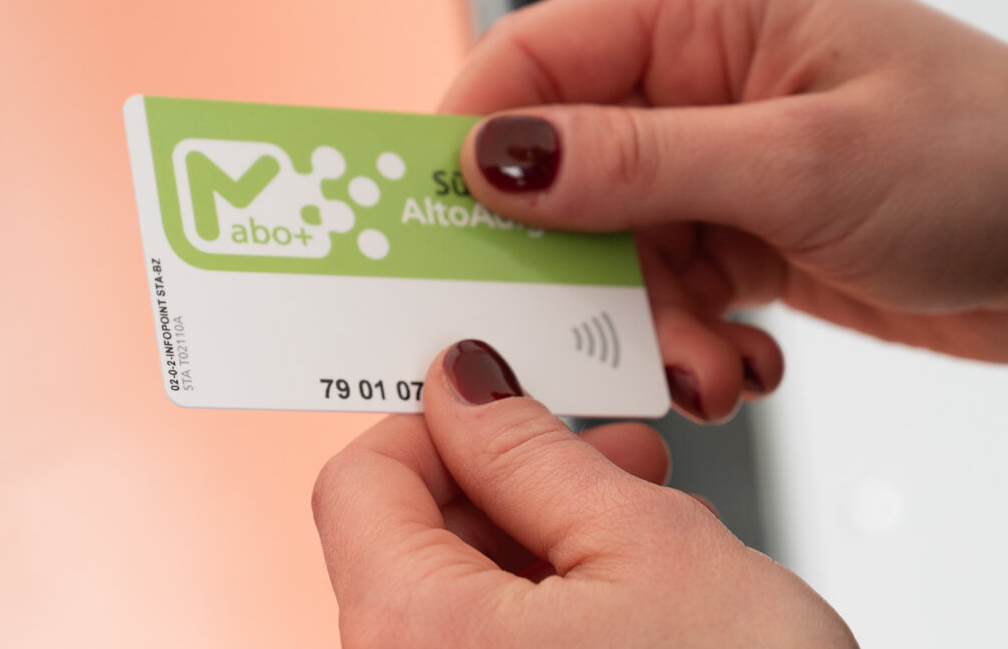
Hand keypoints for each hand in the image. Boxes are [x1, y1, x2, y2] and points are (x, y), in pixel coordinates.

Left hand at [313, 340, 856, 647]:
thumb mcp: (647, 540)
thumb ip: (532, 450)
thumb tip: (467, 385)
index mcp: (418, 639)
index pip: (360, 482)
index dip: (440, 424)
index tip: (508, 404)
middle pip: (408, 541)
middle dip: (509, 483)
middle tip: (604, 457)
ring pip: (457, 597)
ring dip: (541, 541)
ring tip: (640, 524)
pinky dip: (546, 609)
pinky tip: (627, 591)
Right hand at [441, 0, 1007, 420]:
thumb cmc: (983, 158)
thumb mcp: (801, 162)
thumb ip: (639, 163)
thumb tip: (496, 156)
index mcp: (708, 8)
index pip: (536, 59)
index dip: (472, 142)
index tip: (432, 230)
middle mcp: (704, 74)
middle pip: (565, 168)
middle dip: (572, 263)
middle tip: (588, 335)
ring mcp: (726, 157)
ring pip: (615, 247)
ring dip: (645, 321)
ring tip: (708, 365)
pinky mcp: (751, 229)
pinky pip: (672, 289)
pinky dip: (690, 340)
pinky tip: (746, 363)